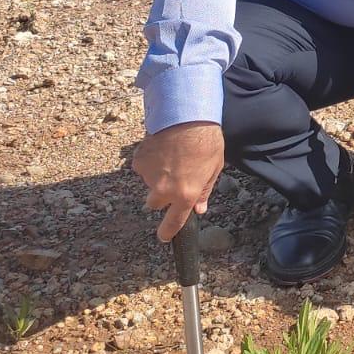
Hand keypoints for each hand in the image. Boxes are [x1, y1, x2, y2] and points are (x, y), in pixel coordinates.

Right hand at [132, 121, 225, 241]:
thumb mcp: (214, 168)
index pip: (173, 222)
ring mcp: (148, 177)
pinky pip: (143, 167)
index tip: (165, 237)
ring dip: (157, 175)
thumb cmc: (206, 141)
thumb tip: (199, 208)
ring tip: (172, 156)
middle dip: (162, 196)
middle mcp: (164, 190)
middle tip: (174, 178)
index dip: (168, 232)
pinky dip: (151, 161)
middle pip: (155, 204)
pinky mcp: (138, 162)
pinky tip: (163, 149)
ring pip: (149, 183)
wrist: (187, 116)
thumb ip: (204, 191)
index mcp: (185, 194)